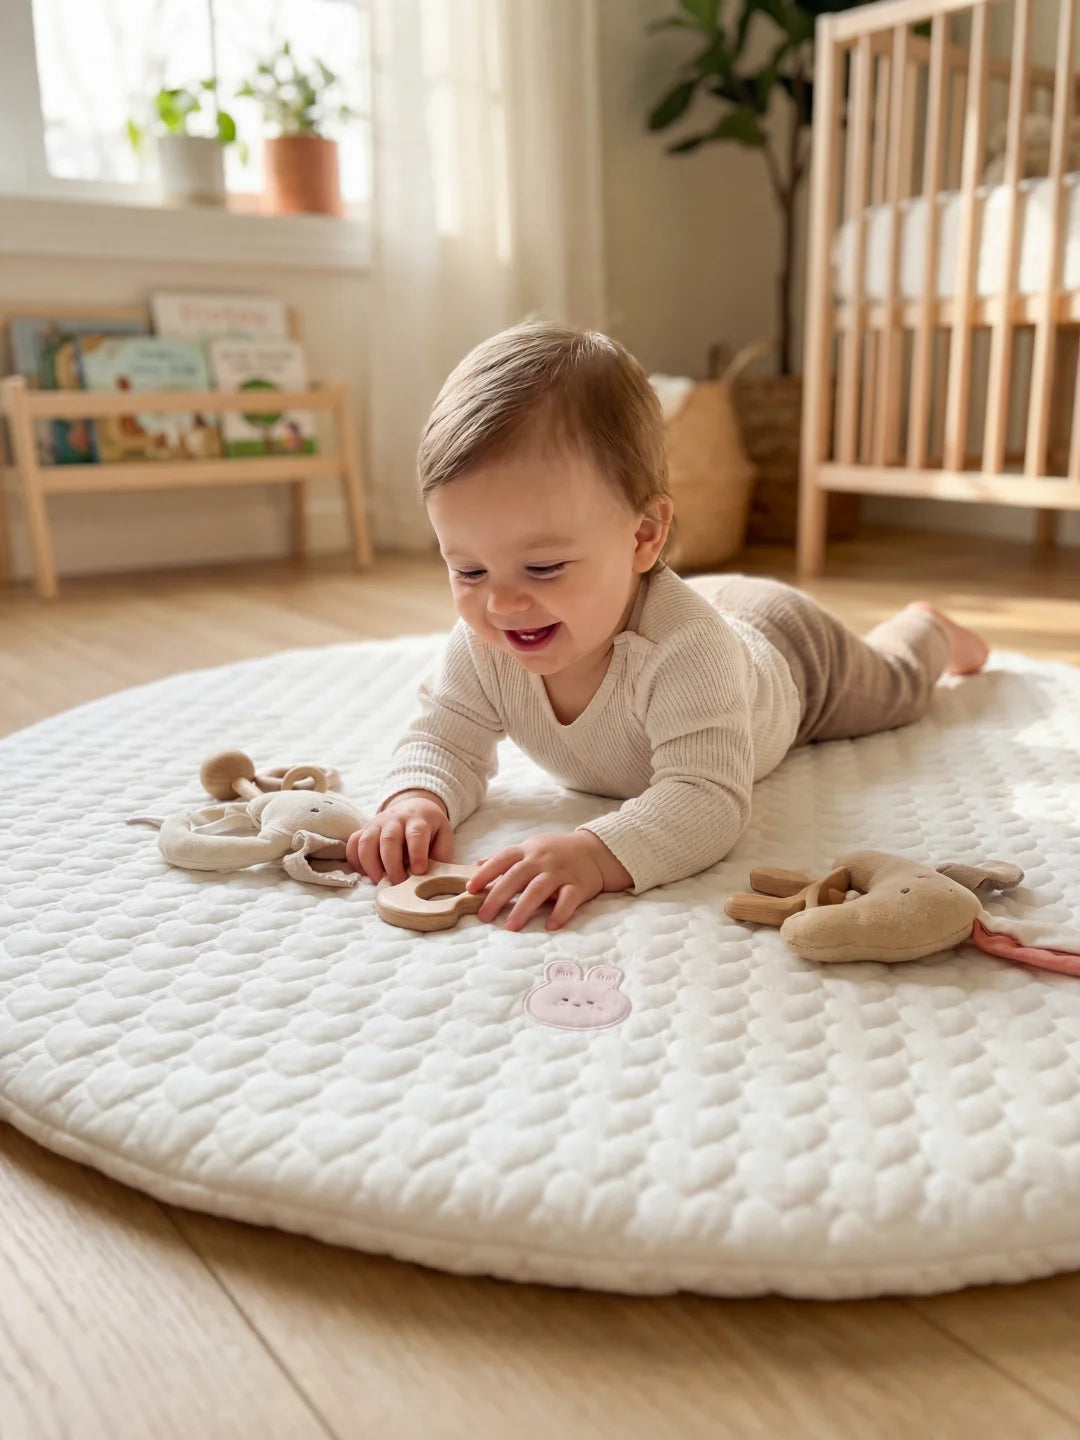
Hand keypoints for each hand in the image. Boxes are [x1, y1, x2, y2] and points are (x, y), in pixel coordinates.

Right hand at [346, 790, 452, 884]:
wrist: (414, 806)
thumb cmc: (430, 828)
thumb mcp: (444, 835)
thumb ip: (441, 854)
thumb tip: (433, 876)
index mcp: (418, 820)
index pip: (416, 834)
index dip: (417, 853)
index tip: (419, 871)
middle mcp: (395, 820)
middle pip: (389, 839)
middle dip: (392, 865)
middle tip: (399, 883)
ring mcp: (377, 824)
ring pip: (366, 841)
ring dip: (371, 865)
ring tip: (380, 882)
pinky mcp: (364, 830)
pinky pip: (353, 844)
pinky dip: (355, 861)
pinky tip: (366, 873)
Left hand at [467, 830, 631, 931]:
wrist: (597, 850)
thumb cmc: (558, 851)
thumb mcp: (531, 848)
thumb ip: (505, 858)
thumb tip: (477, 865)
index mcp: (528, 850)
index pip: (503, 859)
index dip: (486, 873)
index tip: (471, 888)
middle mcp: (542, 860)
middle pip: (517, 876)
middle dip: (498, 896)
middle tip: (485, 915)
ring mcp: (561, 872)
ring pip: (539, 889)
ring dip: (524, 908)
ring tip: (511, 927)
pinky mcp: (579, 885)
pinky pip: (569, 899)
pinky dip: (560, 912)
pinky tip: (550, 926)